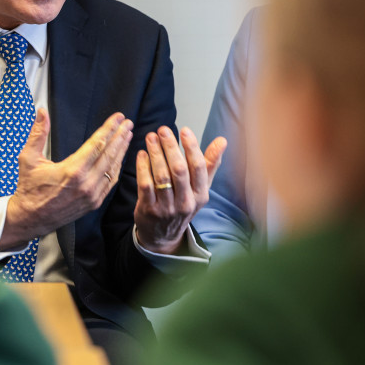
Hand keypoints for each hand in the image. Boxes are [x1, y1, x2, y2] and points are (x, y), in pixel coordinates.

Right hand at [1, 110, 133, 249]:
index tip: (118, 117)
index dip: (109, 129)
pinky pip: (110, 182)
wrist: (30, 218)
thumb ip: (37, 133)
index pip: (97, 144)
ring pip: (113, 168)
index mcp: (72, 170)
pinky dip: (117, 168)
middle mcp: (86, 183)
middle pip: (109, 154)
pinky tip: (120, 157)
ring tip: (127, 136)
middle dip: (120, 136)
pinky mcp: (94, 203)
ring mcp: (92, 195)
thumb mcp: (29, 158)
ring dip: (121, 150)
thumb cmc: (29, 188)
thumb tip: (42, 112)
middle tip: (128, 123)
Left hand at [134, 126, 226, 253]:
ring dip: (155, 154)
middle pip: (179, 170)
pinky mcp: (149, 210)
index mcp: (201, 195)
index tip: (184, 130)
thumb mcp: (200, 188)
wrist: (164, 235)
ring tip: (151, 137)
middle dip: (170, 147)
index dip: (192, 148)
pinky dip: (143, 167)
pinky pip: (145, 185)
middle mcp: (186, 202)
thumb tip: (222, 140)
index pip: (198, 168)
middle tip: (163, 130)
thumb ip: (210, 163)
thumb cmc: (183, 204)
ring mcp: (167, 208)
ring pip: (161, 176)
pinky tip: (142, 154)